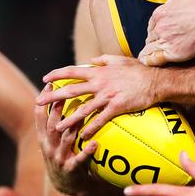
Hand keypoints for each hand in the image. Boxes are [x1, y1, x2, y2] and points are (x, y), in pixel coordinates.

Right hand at [34, 92, 96, 195]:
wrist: (69, 187)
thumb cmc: (65, 158)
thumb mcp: (56, 142)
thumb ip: (58, 124)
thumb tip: (63, 98)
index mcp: (44, 140)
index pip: (40, 118)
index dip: (43, 102)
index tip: (49, 85)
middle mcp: (49, 148)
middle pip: (52, 125)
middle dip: (56, 109)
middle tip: (64, 92)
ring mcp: (59, 159)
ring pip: (66, 139)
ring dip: (73, 125)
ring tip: (82, 112)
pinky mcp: (71, 170)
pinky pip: (79, 159)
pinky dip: (86, 151)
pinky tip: (94, 143)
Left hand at [38, 55, 162, 139]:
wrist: (156, 80)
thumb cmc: (139, 70)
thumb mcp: (119, 60)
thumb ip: (103, 60)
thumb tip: (91, 61)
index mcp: (98, 71)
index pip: (72, 71)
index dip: (57, 75)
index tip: (45, 79)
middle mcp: (99, 83)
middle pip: (70, 90)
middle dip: (52, 97)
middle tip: (39, 102)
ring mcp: (107, 95)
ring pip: (83, 109)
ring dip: (68, 119)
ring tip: (57, 127)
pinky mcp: (117, 107)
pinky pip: (100, 119)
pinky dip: (91, 128)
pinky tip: (83, 136)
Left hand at [137, 0, 194, 66]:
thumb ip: (173, 4)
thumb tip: (170, 5)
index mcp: (160, 14)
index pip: (151, 26)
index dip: (154, 32)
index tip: (156, 36)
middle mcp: (160, 27)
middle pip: (150, 38)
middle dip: (152, 42)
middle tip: (153, 47)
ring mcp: (165, 40)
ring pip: (150, 49)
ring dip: (148, 53)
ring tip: (146, 58)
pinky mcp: (173, 52)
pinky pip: (156, 59)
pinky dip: (150, 61)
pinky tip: (147, 62)